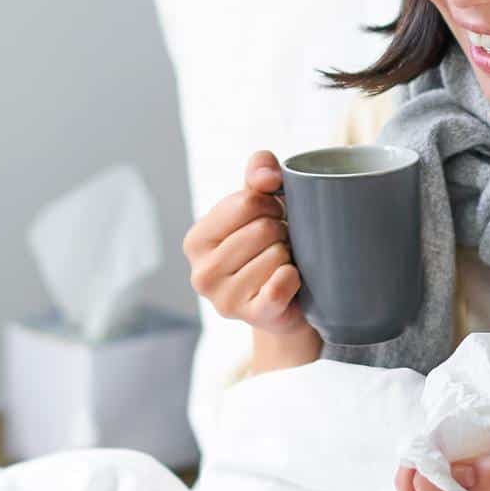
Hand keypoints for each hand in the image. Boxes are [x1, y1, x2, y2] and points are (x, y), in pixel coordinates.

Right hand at [182, 150, 311, 338]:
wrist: (286, 304)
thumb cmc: (267, 248)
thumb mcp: (258, 205)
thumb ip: (258, 174)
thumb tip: (268, 177)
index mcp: (195, 240)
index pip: (246, 202)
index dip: (271, 204)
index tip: (273, 217)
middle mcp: (201, 273)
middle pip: (263, 229)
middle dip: (282, 232)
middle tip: (280, 245)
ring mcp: (224, 300)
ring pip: (277, 256)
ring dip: (290, 256)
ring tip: (283, 265)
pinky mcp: (252, 317)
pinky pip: (281, 284)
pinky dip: (294, 278)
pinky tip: (290, 281)